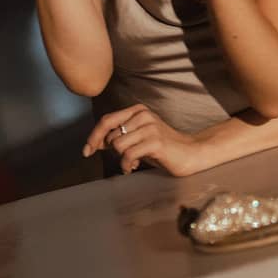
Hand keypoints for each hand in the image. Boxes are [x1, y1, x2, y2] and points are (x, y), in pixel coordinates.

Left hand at [82, 104, 201, 175]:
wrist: (190, 153)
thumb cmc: (162, 148)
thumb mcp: (138, 138)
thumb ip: (120, 136)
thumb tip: (96, 143)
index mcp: (137, 110)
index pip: (107, 120)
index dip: (93, 136)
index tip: (87, 151)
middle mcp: (143, 115)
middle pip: (111, 135)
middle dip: (113, 152)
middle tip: (126, 159)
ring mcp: (150, 127)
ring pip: (118, 145)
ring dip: (121, 159)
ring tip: (132, 162)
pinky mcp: (156, 142)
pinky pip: (128, 155)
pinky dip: (126, 164)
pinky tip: (134, 167)